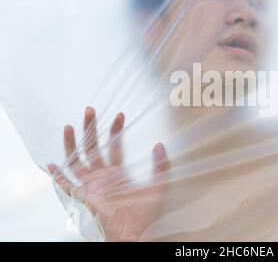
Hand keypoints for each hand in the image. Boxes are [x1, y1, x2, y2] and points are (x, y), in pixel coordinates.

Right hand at [47, 107, 169, 240]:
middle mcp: (103, 176)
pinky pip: (68, 186)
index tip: (120, 114)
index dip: (116, 130)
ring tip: (68, 126)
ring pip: (77, 161)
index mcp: (118, 172)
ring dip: (72, 145)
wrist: (136, 232)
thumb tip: (160, 144)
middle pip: (92, 148)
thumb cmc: (148, 212)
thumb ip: (161, 166)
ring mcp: (92, 185)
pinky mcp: (85, 197)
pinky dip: (59, 177)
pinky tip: (51, 165)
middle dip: (90, 129)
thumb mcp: (160, 185)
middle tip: (89, 110)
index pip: (115, 145)